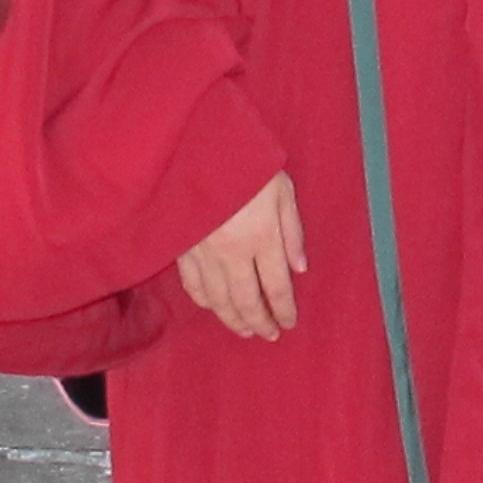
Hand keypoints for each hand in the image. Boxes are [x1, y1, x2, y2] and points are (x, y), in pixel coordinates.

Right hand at [177, 171, 306, 342]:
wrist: (196, 147)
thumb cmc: (245, 161)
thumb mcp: (282, 189)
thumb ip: (292, 231)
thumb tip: (300, 268)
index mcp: (262, 237)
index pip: (276, 287)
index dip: (284, 309)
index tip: (289, 322)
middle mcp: (233, 253)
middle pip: (247, 301)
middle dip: (261, 322)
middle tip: (270, 334)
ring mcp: (204, 253)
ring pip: (219, 300)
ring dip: (233, 319)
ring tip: (246, 330)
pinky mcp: (182, 248)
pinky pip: (193, 285)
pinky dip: (205, 301)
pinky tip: (213, 306)